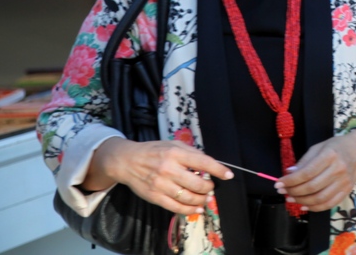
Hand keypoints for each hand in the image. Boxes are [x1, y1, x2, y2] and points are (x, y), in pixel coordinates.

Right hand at [89, 138, 233, 214]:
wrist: (127, 161)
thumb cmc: (153, 151)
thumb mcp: (173, 144)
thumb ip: (191, 153)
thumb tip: (209, 163)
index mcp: (176, 153)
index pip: (203, 162)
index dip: (218, 169)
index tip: (229, 175)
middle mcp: (169, 169)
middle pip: (197, 183)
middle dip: (209, 187)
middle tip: (211, 187)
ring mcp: (161, 185)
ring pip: (188, 197)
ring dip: (202, 200)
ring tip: (206, 198)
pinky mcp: (154, 197)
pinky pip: (175, 207)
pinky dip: (189, 210)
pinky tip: (197, 209)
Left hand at [276, 135, 355, 211]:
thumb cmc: (337, 146)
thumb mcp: (319, 147)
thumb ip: (304, 161)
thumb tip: (289, 173)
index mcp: (330, 155)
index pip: (307, 172)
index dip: (290, 180)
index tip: (278, 183)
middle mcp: (338, 169)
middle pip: (312, 187)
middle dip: (293, 191)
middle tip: (283, 191)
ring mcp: (344, 181)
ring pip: (319, 198)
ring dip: (301, 201)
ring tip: (291, 198)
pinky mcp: (347, 190)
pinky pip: (329, 204)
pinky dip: (315, 208)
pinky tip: (304, 206)